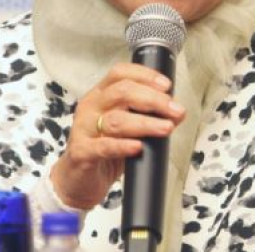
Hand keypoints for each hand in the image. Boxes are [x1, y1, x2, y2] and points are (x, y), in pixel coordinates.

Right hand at [50, 63, 185, 209]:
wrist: (79, 181)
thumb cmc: (104, 149)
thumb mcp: (126, 128)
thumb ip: (146, 115)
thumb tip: (175, 111)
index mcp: (100, 95)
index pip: (120, 73)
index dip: (145, 76)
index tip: (167, 86)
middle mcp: (90, 107)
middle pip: (121, 92)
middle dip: (153, 100)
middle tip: (175, 110)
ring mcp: (83, 129)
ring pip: (116, 120)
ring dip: (145, 123)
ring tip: (166, 128)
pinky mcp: (81, 153)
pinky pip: (103, 147)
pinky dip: (122, 146)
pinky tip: (138, 147)